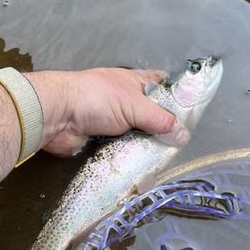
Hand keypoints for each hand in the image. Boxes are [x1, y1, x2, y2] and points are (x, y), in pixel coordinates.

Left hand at [25, 68, 189, 155]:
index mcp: (133, 83)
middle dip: (164, 128)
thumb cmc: (96, 99)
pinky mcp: (102, 140)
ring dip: (147, 145)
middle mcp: (124, 100)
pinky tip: (145, 167)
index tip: (192, 112)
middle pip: (151, 114)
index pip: (161, 84)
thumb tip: (184, 135)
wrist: (56, 115)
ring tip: (167, 160)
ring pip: (138, 134)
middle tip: (181, 144)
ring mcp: (113, 121)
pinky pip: (123, 149)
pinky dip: (132, 156)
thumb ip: (160, 120)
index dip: (176, 94)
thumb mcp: (134, 105)